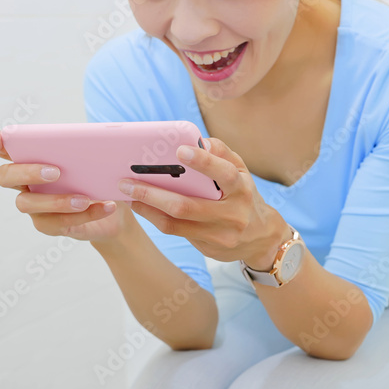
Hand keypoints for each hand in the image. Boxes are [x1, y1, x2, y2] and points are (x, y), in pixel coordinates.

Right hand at [0, 129, 136, 243]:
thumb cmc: (96, 179)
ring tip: (84, 199)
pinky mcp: (49, 225)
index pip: (3, 149)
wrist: (116, 213)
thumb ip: (82, 151)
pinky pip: (59, 223)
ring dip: (56, 201)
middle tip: (55, 172)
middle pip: (5, 176)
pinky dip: (86, 215)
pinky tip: (106, 207)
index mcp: (30, 160)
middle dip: (26, 172)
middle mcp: (24, 183)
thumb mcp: (93, 162)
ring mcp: (34, 206)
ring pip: (27, 204)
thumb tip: (88, 144)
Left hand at [120, 137, 288, 266]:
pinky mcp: (208, 247)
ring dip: (147, 208)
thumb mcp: (241, 172)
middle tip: (127, 181)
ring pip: (176, 222)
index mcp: (241, 188)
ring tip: (128, 194)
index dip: (203, 162)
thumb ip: (222, 153)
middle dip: (152, 193)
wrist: (261, 238)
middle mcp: (233, 214)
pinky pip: (176, 232)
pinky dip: (155, 218)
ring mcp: (220, 234)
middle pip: (187, 205)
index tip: (180, 149)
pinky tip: (141, 207)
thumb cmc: (244, 196)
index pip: (224, 173)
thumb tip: (200, 140)